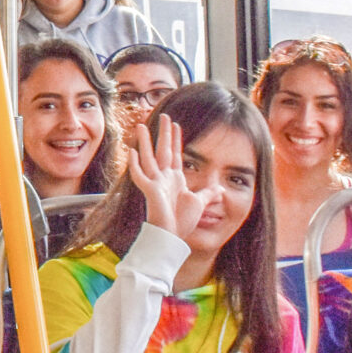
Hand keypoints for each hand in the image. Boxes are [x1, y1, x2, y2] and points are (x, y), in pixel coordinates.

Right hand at [129, 115, 214, 249]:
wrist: (171, 236)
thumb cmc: (182, 221)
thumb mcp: (199, 203)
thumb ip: (208, 194)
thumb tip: (220, 189)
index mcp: (175, 179)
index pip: (175, 154)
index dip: (176, 139)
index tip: (176, 125)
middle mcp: (164, 178)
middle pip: (163, 150)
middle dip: (164, 133)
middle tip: (164, 116)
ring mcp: (155, 183)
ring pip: (149, 158)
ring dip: (145, 142)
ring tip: (141, 127)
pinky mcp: (149, 190)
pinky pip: (139, 174)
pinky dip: (134, 164)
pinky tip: (131, 151)